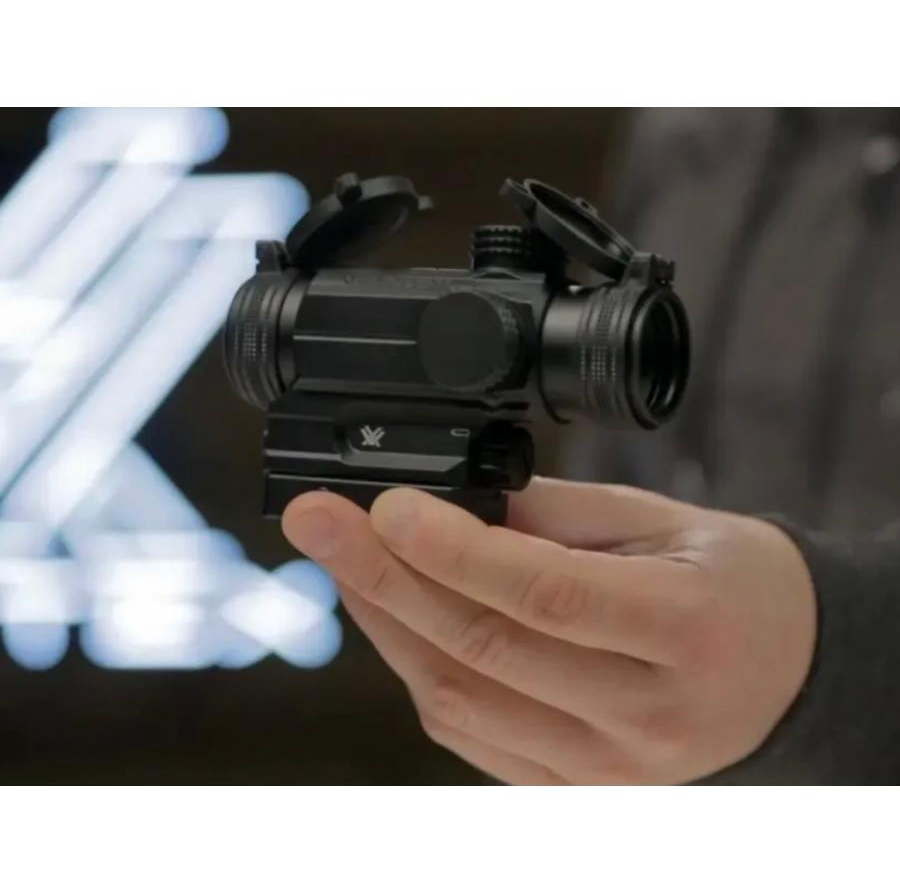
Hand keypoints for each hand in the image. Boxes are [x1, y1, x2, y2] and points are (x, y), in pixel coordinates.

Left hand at [282, 478, 816, 783]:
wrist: (787, 670)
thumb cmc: (732, 582)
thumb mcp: (664, 522)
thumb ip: (557, 516)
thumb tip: (453, 503)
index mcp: (684, 629)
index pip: (544, 594)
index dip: (451, 550)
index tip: (380, 505)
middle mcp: (647, 715)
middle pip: (484, 649)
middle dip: (383, 578)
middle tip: (317, 521)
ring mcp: (609, 768)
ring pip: (461, 700)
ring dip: (387, 625)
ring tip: (344, 560)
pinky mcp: (578, 788)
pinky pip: (472, 734)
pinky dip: (419, 672)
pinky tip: (393, 617)